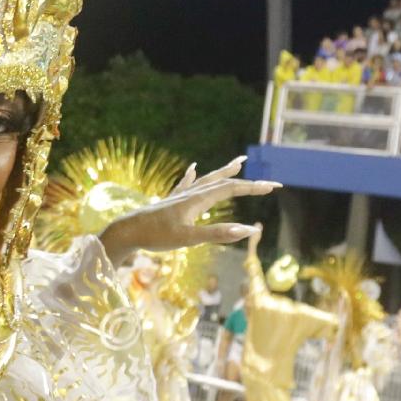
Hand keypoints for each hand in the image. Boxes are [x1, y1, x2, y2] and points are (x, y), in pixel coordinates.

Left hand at [98, 156, 275, 266]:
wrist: (126, 232)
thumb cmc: (156, 236)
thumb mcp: (188, 239)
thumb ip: (217, 234)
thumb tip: (247, 231)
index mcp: (198, 199)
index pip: (231, 188)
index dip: (253, 188)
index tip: (274, 187)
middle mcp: (191, 194)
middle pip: (223, 182)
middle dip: (247, 182)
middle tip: (268, 183)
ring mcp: (180, 196)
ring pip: (207, 180)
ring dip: (224, 172)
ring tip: (238, 162)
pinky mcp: (170, 202)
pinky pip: (186, 184)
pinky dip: (194, 177)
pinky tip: (193, 169)